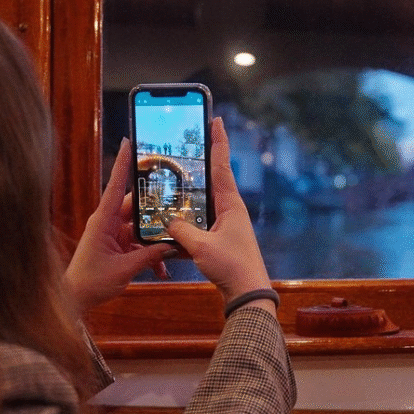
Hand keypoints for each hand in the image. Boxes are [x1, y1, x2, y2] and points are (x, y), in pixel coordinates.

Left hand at [64, 138, 174, 312]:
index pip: (116, 186)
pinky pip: (138, 243)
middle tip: (176, 200)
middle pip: (136, 206)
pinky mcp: (117, 246)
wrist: (76, 299)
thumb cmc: (91, 281)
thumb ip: (149, 256)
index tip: (128, 142)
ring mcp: (113, 234)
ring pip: (141, 227)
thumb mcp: (124, 269)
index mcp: (103, 220)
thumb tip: (171, 246)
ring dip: (156, 239)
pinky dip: (150, 254)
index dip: (123, 164)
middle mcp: (108, 222)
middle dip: (156, 208)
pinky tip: (162, 269)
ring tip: (174, 246)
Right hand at [163, 117, 272, 303]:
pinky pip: (198, 226)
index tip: (215, 119)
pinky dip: (184, 225)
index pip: (221, 165)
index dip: (218, 141)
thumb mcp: (201, 246)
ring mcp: (225, 226)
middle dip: (198, 164)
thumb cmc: (231, 267)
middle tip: (186, 145)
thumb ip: (180, 230)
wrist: (247, 295)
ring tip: (169, 183)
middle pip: (211, 180)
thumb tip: (166, 220)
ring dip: (187, 197)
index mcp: (230, 205)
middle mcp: (229, 211)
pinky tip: (167, 227)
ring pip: (201, 204)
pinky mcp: (218, 241)